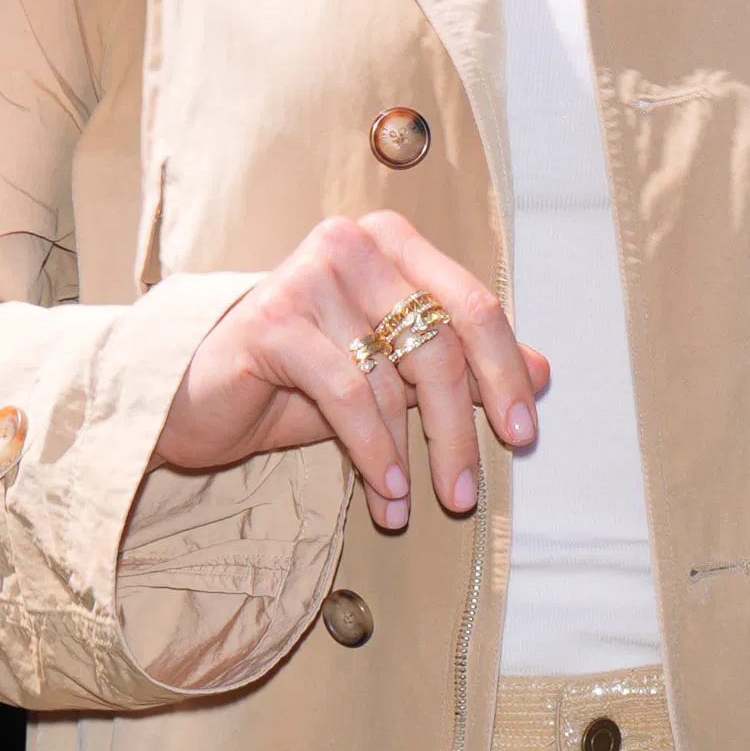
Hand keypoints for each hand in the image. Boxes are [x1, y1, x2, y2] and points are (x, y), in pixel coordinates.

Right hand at [152, 209, 545, 532]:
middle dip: (459, 428)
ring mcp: (309, 274)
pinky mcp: (271, 319)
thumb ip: (461, 365)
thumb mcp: (391, 374)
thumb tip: (546, 371)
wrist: (203, 395)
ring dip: (412, 453)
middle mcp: (353, 244)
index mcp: (393, 243)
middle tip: (464, 492)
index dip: (505, 372)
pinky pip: (346, 391)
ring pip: (393, 374)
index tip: (522, 433)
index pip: (473, 305)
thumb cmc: (300, 381)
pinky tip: (383, 491)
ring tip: (412, 507)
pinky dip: (373, 449)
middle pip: (439, 343)